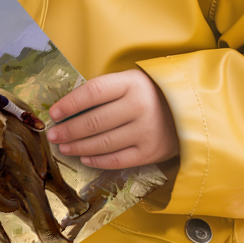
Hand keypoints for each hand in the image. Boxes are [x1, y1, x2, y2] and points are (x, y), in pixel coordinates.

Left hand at [46, 70, 178, 168]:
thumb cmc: (149, 94)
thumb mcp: (129, 82)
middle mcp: (139, 106)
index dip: (70, 104)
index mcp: (131, 83)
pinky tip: (84, 157)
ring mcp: (146, 131)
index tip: (53, 113)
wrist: (190, 111)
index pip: (93, 92)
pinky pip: (117, 159)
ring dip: (78, 146)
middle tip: (53, 135)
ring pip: (103, 142)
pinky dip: (97, 160)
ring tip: (64, 147)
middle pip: (94, 121)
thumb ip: (104, 93)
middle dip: (69, 130)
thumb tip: (67, 110)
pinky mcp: (151, 152)